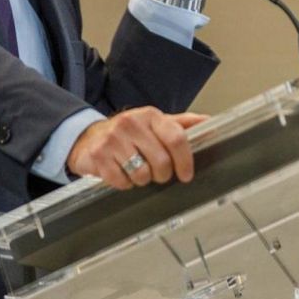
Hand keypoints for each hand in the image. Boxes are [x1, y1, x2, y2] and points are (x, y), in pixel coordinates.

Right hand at [66, 107, 205, 189]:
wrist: (89, 137)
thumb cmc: (129, 133)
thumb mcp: (155, 123)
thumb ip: (181, 124)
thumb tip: (208, 122)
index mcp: (150, 115)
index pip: (177, 139)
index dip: (185, 161)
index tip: (186, 174)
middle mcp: (131, 123)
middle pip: (162, 161)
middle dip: (163, 175)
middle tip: (158, 174)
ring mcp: (113, 139)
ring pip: (142, 174)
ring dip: (143, 180)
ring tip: (138, 171)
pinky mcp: (98, 155)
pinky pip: (122, 181)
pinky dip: (125, 183)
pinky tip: (122, 173)